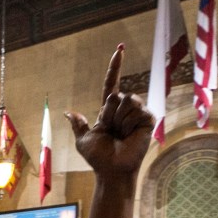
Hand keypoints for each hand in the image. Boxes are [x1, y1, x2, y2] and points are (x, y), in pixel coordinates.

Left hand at [66, 45, 152, 177]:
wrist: (111, 169)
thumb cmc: (98, 157)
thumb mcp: (83, 140)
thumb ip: (79, 125)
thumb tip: (69, 113)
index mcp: (108, 111)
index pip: (111, 84)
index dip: (115, 67)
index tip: (120, 49)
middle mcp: (124, 109)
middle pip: (116, 95)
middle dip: (109, 114)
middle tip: (111, 131)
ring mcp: (137, 113)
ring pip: (127, 100)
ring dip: (119, 119)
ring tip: (120, 133)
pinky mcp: (147, 119)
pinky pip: (137, 110)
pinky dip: (129, 123)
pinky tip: (130, 134)